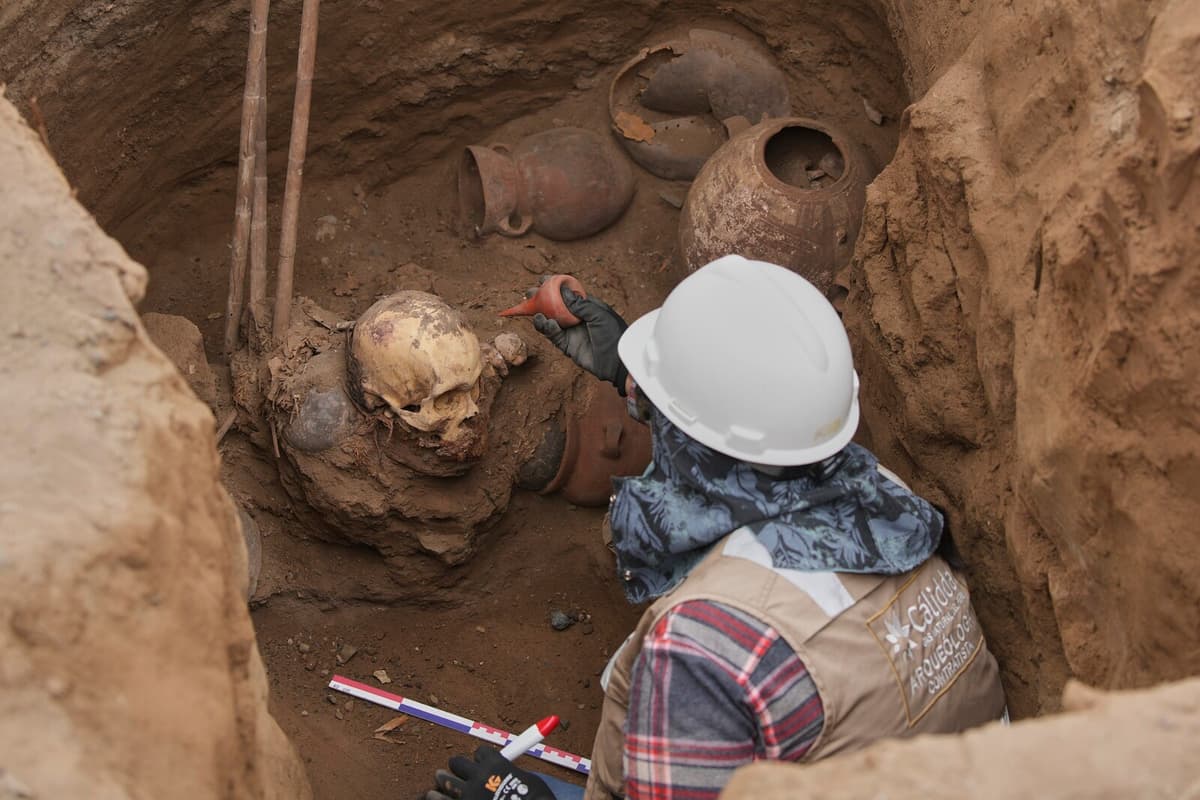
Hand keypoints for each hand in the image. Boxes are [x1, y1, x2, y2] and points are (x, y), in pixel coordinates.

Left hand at [426, 746, 556, 799]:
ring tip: (437, 783)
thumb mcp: (527, 780)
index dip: (481, 758)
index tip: (481, 763)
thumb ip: (509, 774)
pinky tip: (435, 797)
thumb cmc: (534, 798)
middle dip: (457, 766)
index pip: (480, 752)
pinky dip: (438, 798)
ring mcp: (467, 795)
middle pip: (457, 763)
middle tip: (453, 770)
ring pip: (445, 782)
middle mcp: (478, 777)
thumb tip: (504, 773)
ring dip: (441, 782)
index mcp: (495, 765)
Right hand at [533, 285, 628, 394]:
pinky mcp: (567, 346)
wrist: (617, 362)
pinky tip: (545, 322)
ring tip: (536, 312)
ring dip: (541, 315)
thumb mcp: (599, 315)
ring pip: (551, 320)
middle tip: (530, 293)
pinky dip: (547, 328)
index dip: (555, 286)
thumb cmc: (613, 335)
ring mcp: (572, 332)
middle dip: (542, 299)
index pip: (568, 293)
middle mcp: (577, 318)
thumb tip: (563, 291)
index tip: (542, 279)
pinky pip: (553, 335)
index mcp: (587, 306)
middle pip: (555, 306)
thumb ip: (580, 304)